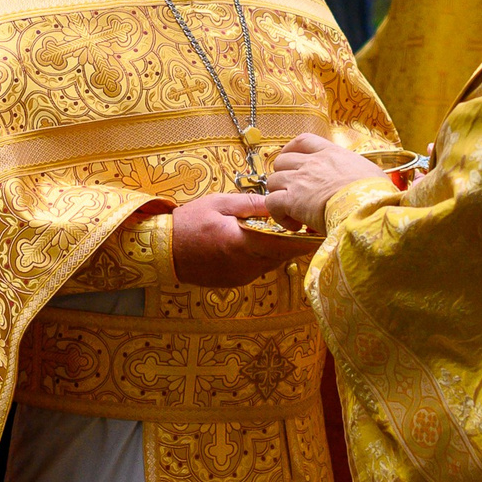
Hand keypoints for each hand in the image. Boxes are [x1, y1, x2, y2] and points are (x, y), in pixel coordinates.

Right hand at [170, 192, 314, 286]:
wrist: (163, 252)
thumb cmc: (189, 223)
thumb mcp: (219, 204)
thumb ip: (251, 204)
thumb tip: (278, 200)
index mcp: (242, 244)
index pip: (285, 245)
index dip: (305, 238)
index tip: (318, 228)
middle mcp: (245, 266)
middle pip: (283, 256)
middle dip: (295, 241)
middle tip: (306, 223)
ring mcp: (241, 277)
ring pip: (272, 263)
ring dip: (279, 249)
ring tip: (285, 229)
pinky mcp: (236, 281)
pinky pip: (259, 268)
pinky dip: (264, 256)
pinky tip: (261, 241)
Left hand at [266, 133, 383, 233]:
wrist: (367, 205)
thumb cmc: (375, 192)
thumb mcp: (370, 172)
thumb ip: (356, 173)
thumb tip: (360, 182)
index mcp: (331, 153)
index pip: (304, 141)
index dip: (292, 149)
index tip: (292, 160)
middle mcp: (311, 163)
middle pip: (282, 161)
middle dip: (283, 176)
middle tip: (294, 192)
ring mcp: (299, 180)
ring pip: (272, 181)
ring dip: (279, 196)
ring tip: (294, 212)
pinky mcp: (291, 200)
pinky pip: (271, 203)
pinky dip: (278, 215)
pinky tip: (295, 225)